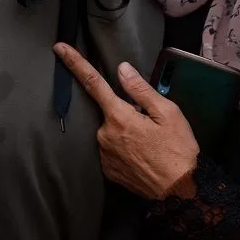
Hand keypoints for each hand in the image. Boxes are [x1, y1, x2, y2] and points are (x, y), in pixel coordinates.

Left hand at [55, 43, 199, 199]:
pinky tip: (143, 155)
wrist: (180, 191)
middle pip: (109, 111)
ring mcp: (104, 154)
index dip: (75, 63)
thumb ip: (141, 89)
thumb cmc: (178, 149)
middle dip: (126, 112)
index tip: (59, 48)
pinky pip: (112, 149)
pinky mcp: (108, 171)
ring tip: (151, 144)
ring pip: (111, 131)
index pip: (92, 83)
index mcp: (119, 117)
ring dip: (126, 131)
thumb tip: (122, 69)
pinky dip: (124, 147)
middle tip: (151, 126)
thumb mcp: (168, 113)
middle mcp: (105, 135)